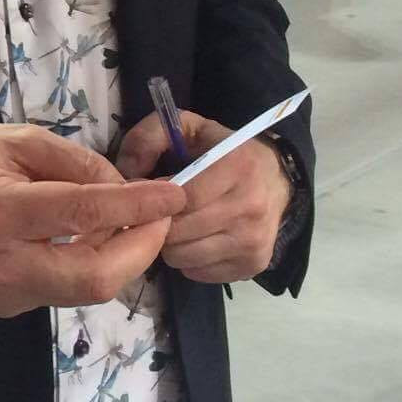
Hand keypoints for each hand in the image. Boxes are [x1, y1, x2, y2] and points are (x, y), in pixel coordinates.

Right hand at [0, 125, 183, 318]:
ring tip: (130, 222)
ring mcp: (2, 295)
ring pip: (86, 290)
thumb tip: (122, 188)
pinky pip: (64, 289)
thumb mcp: (8, 138)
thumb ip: (70, 161)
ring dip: (121, 258)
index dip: (137, 207)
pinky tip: (86, 238)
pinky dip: (89, 264)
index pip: (82, 215)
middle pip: (94, 278)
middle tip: (163, 218)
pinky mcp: (6, 308)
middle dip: (143, 249)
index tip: (175, 195)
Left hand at [118, 110, 292, 281]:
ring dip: (171, 244)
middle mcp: (250, 208)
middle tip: (158, 212)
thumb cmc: (223, 151)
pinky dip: (189, 260)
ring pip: (184, 258)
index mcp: (236, 167)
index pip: (181, 198)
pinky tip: (196, 239)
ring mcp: (254, 242)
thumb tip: (126, 172)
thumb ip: (150, 137)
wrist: (276, 180)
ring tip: (178, 224)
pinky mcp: (253, 266)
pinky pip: (198, 274)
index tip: (147, 195)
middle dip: (158, 223)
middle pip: (179, 232)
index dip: (154, 200)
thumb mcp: (188, 128)